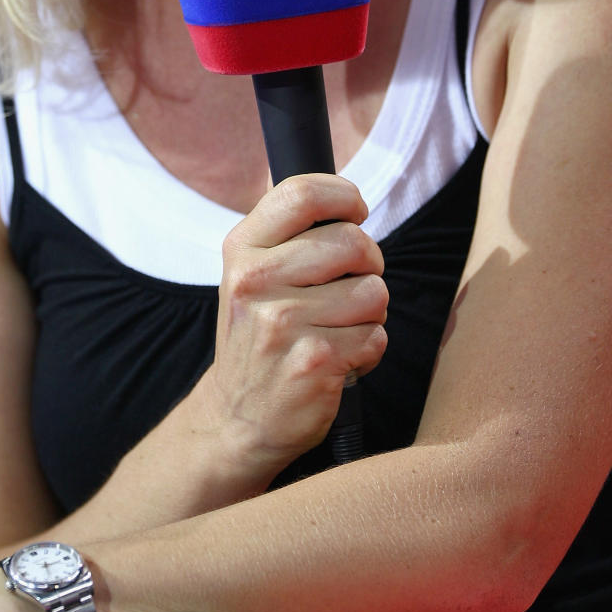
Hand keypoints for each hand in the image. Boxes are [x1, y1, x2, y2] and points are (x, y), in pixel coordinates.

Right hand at [200, 173, 387, 484]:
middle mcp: (255, 281)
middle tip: (352, 285)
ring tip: (339, 328)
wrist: (235, 418)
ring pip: (373, 292)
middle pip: (352, 241)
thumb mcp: (250, 274)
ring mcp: (282, 324)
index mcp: (242, 249)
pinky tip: (339, 360)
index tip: (356, 213)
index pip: (302, 193)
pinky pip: (375, 337)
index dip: (344, 196)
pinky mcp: (313, 363)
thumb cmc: (257, 336)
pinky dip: (368, 349)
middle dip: (368, 263)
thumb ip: (288, 234)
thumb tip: (344, 198)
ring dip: (370, 313)